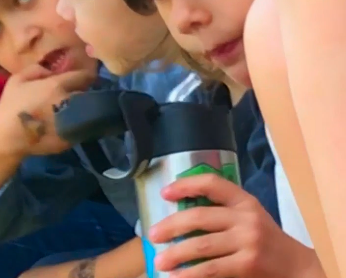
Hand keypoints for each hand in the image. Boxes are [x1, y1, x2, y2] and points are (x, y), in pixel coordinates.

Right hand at [0, 64, 95, 156]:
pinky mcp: (71, 139)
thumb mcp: (17, 79)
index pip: (83, 76)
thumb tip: (51, 70)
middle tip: (80, 93)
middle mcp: (68, 102)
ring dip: (86, 108)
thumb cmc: (10, 106)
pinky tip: (71, 124)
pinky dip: (80, 124)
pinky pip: (83, 128)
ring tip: (79, 108)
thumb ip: (36, 69)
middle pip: (89, 94)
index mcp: (56, 86)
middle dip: (86, 92)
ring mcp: (71, 122)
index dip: (86, 75)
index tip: (85, 76)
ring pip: (89, 112)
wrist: (7, 138)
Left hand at [149, 174, 320, 277]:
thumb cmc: (265, 240)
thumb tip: (178, 214)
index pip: (211, 183)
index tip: (165, 193)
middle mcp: (246, 217)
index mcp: (244, 200)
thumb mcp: (248, 217)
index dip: (186, 185)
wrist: (298, 268)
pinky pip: (212, 269)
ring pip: (202, 246)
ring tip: (159, 261)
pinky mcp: (248, 265)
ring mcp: (247, 242)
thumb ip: (222, 211)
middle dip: (172, 225)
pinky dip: (192, 274)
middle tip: (152, 234)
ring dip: (176, 254)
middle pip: (200, 216)